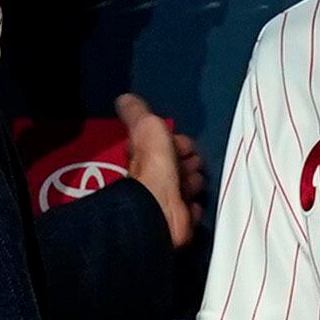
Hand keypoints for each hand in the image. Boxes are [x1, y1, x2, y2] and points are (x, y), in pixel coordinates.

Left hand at [114, 92, 204, 249]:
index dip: (175, 142)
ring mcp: (167, 203)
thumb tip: (123, 98)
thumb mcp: (147, 129)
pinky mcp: (179, 222)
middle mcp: (153, 181)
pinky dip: (194, 207)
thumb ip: (138, 114)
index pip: (163, 147)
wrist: (161, 210)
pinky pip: (191, 211)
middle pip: (176, 167)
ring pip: (186, 187)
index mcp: (145, 158)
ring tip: (196, 180)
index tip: (185, 143)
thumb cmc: (155, 167)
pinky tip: (194, 203)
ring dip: (193, 182)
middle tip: (194, 161)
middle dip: (187, 162)